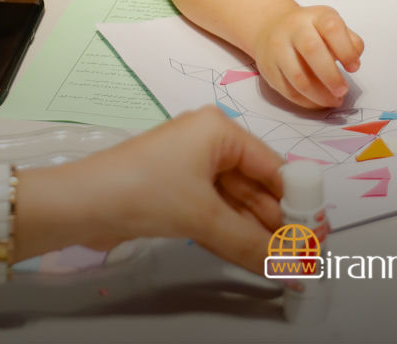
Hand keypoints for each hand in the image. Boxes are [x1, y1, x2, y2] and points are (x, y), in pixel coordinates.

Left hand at [53, 107, 285, 272]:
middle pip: (255, 185)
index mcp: (219, 130)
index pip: (272, 165)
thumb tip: (289, 266)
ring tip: (285, 261)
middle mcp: (208, 143)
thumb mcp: (203, 217)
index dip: (295, 199)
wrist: (81, 204)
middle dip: (278, 220)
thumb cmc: (147, 191)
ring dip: (256, 231)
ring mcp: (190, 168)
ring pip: (236, 202)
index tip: (316, 229)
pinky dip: (233, 232)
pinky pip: (216, 211)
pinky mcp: (176, 191)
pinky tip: (253, 254)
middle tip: (304, 252)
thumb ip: (248, 242)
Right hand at [249, 4, 364, 108]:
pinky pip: (287, 90)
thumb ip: (349, 41)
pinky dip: (306, 101)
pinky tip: (318, 102)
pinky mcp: (268, 68)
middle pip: (312, 50)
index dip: (346, 50)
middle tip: (342, 90)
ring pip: (297, 76)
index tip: (354, 67)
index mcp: (315, 16)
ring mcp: (278, 48)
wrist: (271, 26)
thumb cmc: (310, 30)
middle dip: (331, 76)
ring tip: (333, 100)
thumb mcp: (331, 26)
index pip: (332, 28)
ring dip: (319, 95)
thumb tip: (354, 61)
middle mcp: (294, 29)